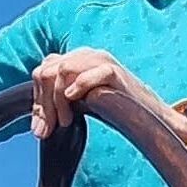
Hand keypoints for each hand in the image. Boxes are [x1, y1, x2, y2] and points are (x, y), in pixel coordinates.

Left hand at [28, 50, 174, 137]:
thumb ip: (60, 107)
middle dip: (43, 104)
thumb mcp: (82, 105)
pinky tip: (74, 101)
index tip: (40, 129)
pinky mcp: (115, 71)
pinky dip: (79, 86)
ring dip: (58, 99)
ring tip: (65, 122)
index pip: (41, 72)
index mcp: (75, 60)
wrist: (149, 115)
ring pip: (63, 69)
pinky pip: (91, 72)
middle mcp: (85, 55)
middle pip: (47, 71)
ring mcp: (101, 60)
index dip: (37, 101)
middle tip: (47, 131)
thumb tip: (36, 129)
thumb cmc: (116, 110)